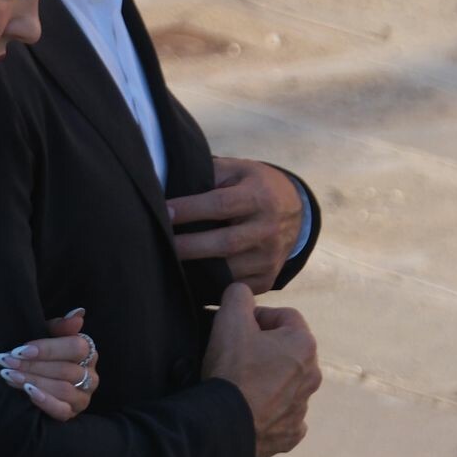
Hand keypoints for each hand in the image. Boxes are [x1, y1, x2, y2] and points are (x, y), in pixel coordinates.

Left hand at [0, 308, 99, 419]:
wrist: (36, 379)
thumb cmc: (43, 354)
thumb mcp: (48, 335)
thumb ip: (61, 326)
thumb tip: (78, 313)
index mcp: (88, 351)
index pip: (75, 348)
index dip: (48, 349)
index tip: (20, 350)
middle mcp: (91, 375)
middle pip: (65, 370)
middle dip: (32, 366)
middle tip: (6, 362)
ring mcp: (83, 396)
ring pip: (63, 389)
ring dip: (34, 381)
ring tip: (10, 376)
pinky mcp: (73, 413)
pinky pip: (62, 411)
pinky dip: (45, 401)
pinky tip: (28, 392)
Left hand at [169, 158, 305, 292]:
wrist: (295, 212)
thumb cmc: (254, 187)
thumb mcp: (238, 170)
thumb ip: (209, 175)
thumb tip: (169, 187)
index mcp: (260, 197)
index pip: (221, 205)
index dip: (190, 210)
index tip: (164, 212)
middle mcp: (268, 229)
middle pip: (225, 243)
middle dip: (188, 246)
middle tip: (161, 243)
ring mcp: (270, 258)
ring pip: (228, 271)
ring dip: (196, 269)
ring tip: (168, 262)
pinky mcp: (267, 279)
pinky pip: (233, 286)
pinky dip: (209, 284)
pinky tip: (189, 277)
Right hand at [201, 282, 318, 456]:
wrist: (225, 425)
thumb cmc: (232, 370)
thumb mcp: (230, 318)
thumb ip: (239, 295)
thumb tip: (242, 294)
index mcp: (304, 344)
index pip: (284, 316)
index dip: (258, 317)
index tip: (238, 328)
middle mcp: (312, 375)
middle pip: (286, 350)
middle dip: (264, 349)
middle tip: (236, 355)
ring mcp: (303, 407)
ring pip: (285, 383)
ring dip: (267, 379)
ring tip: (240, 383)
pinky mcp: (291, 433)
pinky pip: (283, 414)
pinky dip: (269, 411)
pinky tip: (250, 409)